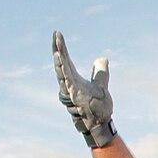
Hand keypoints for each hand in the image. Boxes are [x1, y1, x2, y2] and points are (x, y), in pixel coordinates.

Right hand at [53, 31, 115, 147]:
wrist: (101, 122)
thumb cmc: (98, 107)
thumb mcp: (101, 84)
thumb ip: (100, 72)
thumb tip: (102, 59)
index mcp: (74, 78)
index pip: (65, 60)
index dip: (61, 48)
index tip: (57, 35)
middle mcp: (69, 83)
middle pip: (61, 63)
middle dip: (57, 49)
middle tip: (55, 35)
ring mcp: (70, 90)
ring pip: (62, 72)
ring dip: (59, 60)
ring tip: (57, 48)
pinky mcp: (74, 96)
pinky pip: (67, 83)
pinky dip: (64, 73)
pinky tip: (61, 63)